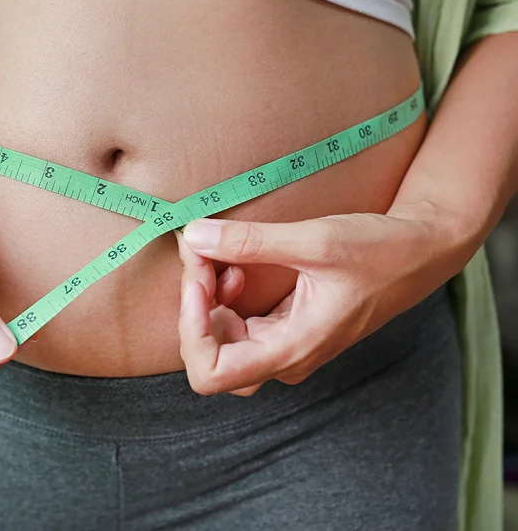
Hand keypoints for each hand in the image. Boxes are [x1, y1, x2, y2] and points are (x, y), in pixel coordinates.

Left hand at [176, 206, 465, 396]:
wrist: (419, 252)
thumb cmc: (379, 251)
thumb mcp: (314, 240)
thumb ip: (250, 241)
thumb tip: (192, 236)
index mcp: (292, 350)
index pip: (212, 374)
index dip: (192, 330)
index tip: (198, 280)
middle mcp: (285, 357)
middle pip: (210, 358)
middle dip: (195, 308)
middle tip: (204, 258)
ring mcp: (284, 346)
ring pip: (219, 341)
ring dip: (206, 301)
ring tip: (220, 259)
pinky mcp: (283, 328)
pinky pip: (236, 325)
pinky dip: (223, 296)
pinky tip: (236, 269)